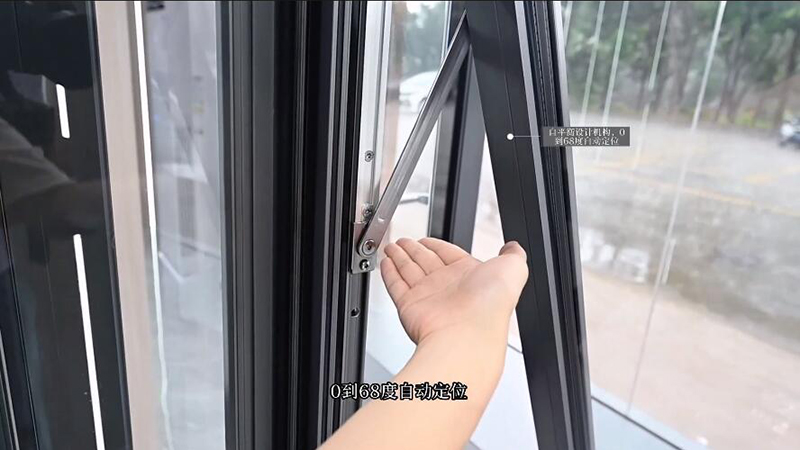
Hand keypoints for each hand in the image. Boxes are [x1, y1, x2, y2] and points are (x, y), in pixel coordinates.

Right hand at [380, 237, 528, 344]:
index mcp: (469, 276)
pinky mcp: (409, 306)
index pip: (448, 254)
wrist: (468, 334)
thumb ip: (513, 254)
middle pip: (425, 261)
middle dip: (413, 250)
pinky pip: (396, 285)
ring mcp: (427, 297)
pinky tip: (386, 263)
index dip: (435, 245)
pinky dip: (389, 273)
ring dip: (399, 257)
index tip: (425, 239)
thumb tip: (514, 247)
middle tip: (403, 241)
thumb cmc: (491, 305)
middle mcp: (448, 287)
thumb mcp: (512, 268)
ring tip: (391, 246)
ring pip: (409, 271)